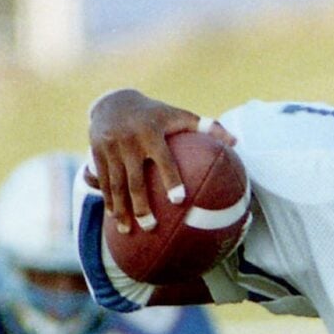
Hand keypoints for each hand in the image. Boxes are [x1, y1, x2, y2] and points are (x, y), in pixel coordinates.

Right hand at [86, 89, 220, 235]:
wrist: (112, 102)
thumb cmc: (155, 114)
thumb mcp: (178, 115)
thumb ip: (207, 128)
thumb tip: (236, 142)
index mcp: (151, 133)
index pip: (163, 159)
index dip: (171, 179)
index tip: (178, 200)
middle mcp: (129, 141)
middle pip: (135, 180)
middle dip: (141, 206)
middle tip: (151, 227)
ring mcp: (111, 149)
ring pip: (116, 185)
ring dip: (121, 210)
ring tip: (128, 231)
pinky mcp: (97, 154)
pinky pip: (103, 182)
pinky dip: (108, 201)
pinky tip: (114, 218)